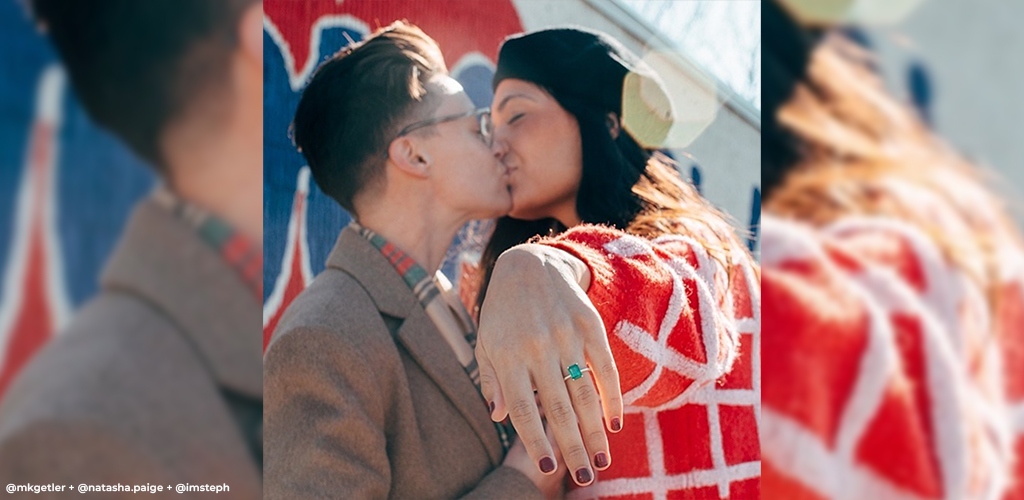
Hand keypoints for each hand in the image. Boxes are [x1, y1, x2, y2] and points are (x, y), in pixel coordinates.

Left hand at [477, 244, 622, 486]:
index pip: (524, 409)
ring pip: (584, 394)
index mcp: (508, 356)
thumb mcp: (486, 343)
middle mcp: (538, 348)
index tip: (546, 467)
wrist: (530, 264)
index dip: (536, 440)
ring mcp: (566, 336)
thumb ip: (491, 380)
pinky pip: (604, 368)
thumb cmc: (502, 312)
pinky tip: (613, 423)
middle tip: (585, 476)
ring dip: (595, 431)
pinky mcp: (589, 326)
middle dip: (573, 447)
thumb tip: (500, 417)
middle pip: (559, 409)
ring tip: (601, 459)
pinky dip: (611, 397)